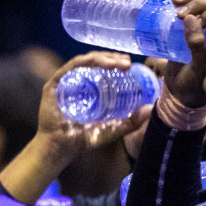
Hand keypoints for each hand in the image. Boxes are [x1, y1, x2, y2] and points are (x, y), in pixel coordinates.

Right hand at [0, 52, 148, 205]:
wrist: (62, 147)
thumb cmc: (83, 138)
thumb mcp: (112, 129)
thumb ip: (131, 122)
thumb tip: (151, 110)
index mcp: (87, 88)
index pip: (101, 69)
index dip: (115, 63)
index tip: (129, 65)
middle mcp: (75, 82)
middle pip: (94, 62)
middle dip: (112, 58)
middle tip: (127, 62)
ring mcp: (64, 81)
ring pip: (84, 61)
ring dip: (101, 58)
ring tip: (117, 62)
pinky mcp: (54, 84)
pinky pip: (70, 68)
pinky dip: (84, 62)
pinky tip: (96, 62)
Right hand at [165, 0, 205, 109]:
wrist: (181, 92)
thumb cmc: (195, 83)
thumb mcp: (198, 67)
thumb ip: (197, 46)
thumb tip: (190, 18)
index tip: (191, 19)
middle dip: (196, 3)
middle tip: (178, 13)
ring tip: (173, 0)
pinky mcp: (193, 22)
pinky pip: (193, 3)